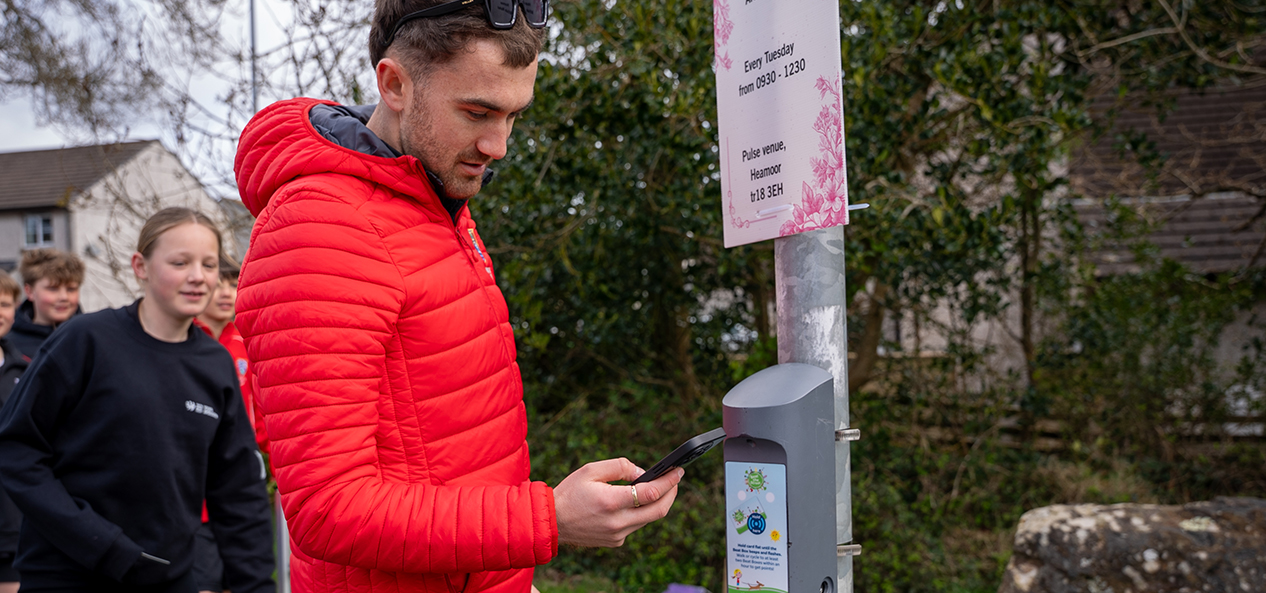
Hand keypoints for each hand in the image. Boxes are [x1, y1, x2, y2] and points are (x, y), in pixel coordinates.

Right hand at [553, 458, 683, 547]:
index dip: (668, 482)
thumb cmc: (570, 492)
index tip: (678, 471)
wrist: (551, 522)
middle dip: (671, 494)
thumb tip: (642, 473)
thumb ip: (620, 467)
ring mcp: (617, 535)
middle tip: (675, 480)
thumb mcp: (591, 470)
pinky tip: (633, 503)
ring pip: (648, 519)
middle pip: (658, 511)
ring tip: (656, 487)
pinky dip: (639, 513)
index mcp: (611, 502)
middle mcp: (617, 522)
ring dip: (656, 503)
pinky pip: (635, 526)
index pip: (650, 493)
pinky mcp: (615, 542)